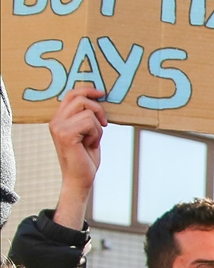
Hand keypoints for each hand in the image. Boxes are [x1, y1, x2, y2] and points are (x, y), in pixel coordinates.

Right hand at [49, 87, 106, 229]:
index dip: (87, 90)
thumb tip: (98, 98)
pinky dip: (96, 134)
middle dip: (98, 109)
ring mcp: (59, 127)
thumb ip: (87, 116)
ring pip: (88, 112)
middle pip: (80, 99)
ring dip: (98, 127)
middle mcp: (55, 121)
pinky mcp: (66, 134)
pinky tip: (91, 144)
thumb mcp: (87, 132)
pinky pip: (90, 122)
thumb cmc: (85, 157)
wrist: (80, 178)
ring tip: (92, 140)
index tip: (102, 93)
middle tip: (104, 123)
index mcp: (59, 119)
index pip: (71, 95)